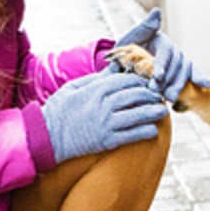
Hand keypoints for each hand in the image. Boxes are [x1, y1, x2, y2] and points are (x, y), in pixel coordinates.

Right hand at [42, 72, 167, 163]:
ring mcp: (106, 123)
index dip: (140, 80)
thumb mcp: (73, 88)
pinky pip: (133, 135)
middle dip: (151, 94)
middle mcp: (103, 105)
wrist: (47, 137)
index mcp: (96, 89)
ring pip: (139, 114)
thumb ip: (95, 79)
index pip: (126, 80)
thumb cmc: (58, 111)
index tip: (147, 82)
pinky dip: (146, 131)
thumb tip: (113, 70)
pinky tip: (152, 129)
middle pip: (136, 95)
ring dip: (153, 112)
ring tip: (162, 111)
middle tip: (159, 95)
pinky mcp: (107, 141)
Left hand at [112, 8, 209, 102]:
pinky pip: (192, 75)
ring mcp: (178, 62)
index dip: (162, 64)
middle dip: (169, 79)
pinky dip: (199, 78)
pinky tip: (206, 85)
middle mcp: (172, 50)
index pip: (165, 51)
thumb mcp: (129, 40)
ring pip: (184, 72)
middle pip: (177, 63)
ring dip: (178, 86)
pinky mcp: (180, 74)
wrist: (122, 71)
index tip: (157, 76)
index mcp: (161, 41)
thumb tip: (157, 12)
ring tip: (169, 98)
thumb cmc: (124, 54)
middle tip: (159, 92)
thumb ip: (144, 28)